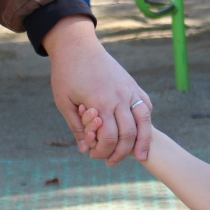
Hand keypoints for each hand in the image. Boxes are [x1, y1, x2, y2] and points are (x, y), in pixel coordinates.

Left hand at [45, 19, 151, 165]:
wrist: (77, 46)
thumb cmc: (66, 73)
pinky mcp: (133, 85)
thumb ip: (76, 126)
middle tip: (112, 163)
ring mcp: (130, 90)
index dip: (103, 151)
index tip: (94, 156)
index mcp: (100, 102)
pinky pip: (145, 107)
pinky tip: (142, 132)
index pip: (110, 137)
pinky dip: (145, 122)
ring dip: (144, 142)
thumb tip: (84, 149)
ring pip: (145, 122)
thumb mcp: (63, 102)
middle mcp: (120, 97)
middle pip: (130, 133)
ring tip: (142, 156)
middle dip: (122, 153)